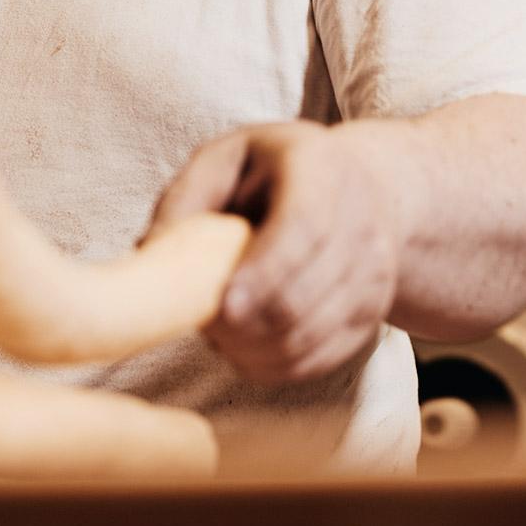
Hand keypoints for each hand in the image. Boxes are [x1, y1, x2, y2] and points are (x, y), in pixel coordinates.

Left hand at [148, 120, 410, 383]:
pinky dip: (275, 365)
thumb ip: (185, 200)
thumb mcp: (223, 161)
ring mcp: (375, 273)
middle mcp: (361, 220)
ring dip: (254, 348)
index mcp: (320, 168)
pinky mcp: (372, 316)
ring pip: (310, 335)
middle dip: (244, 324)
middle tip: (203, 323)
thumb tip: (150, 251)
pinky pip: (320, 360)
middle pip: (304, 295)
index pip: (304, 228)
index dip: (266, 273)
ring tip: (219, 331)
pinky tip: (246, 347)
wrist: (360, 189)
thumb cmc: (271, 174)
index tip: (224, 308)